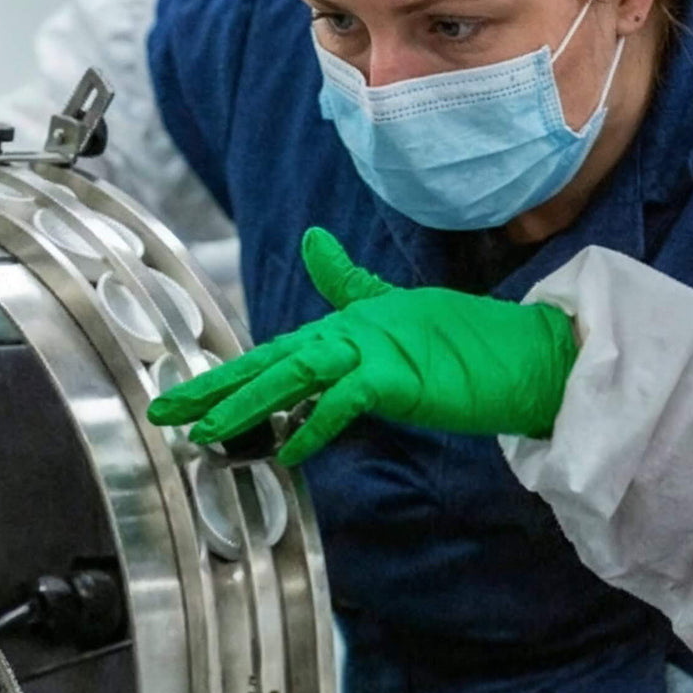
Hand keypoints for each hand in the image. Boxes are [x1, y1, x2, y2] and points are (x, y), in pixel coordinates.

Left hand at [147, 229, 577, 465]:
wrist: (526, 355)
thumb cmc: (466, 341)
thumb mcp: (396, 308)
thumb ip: (350, 282)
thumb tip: (315, 240)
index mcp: (346, 325)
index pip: (273, 352)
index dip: (226, 374)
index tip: (183, 397)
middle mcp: (350, 332)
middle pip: (269, 361)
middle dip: (214, 387)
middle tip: (167, 411)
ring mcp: (373, 352)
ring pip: (293, 375)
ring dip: (246, 403)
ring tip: (206, 431)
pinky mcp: (397, 377)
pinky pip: (344, 403)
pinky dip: (315, 427)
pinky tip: (288, 452)